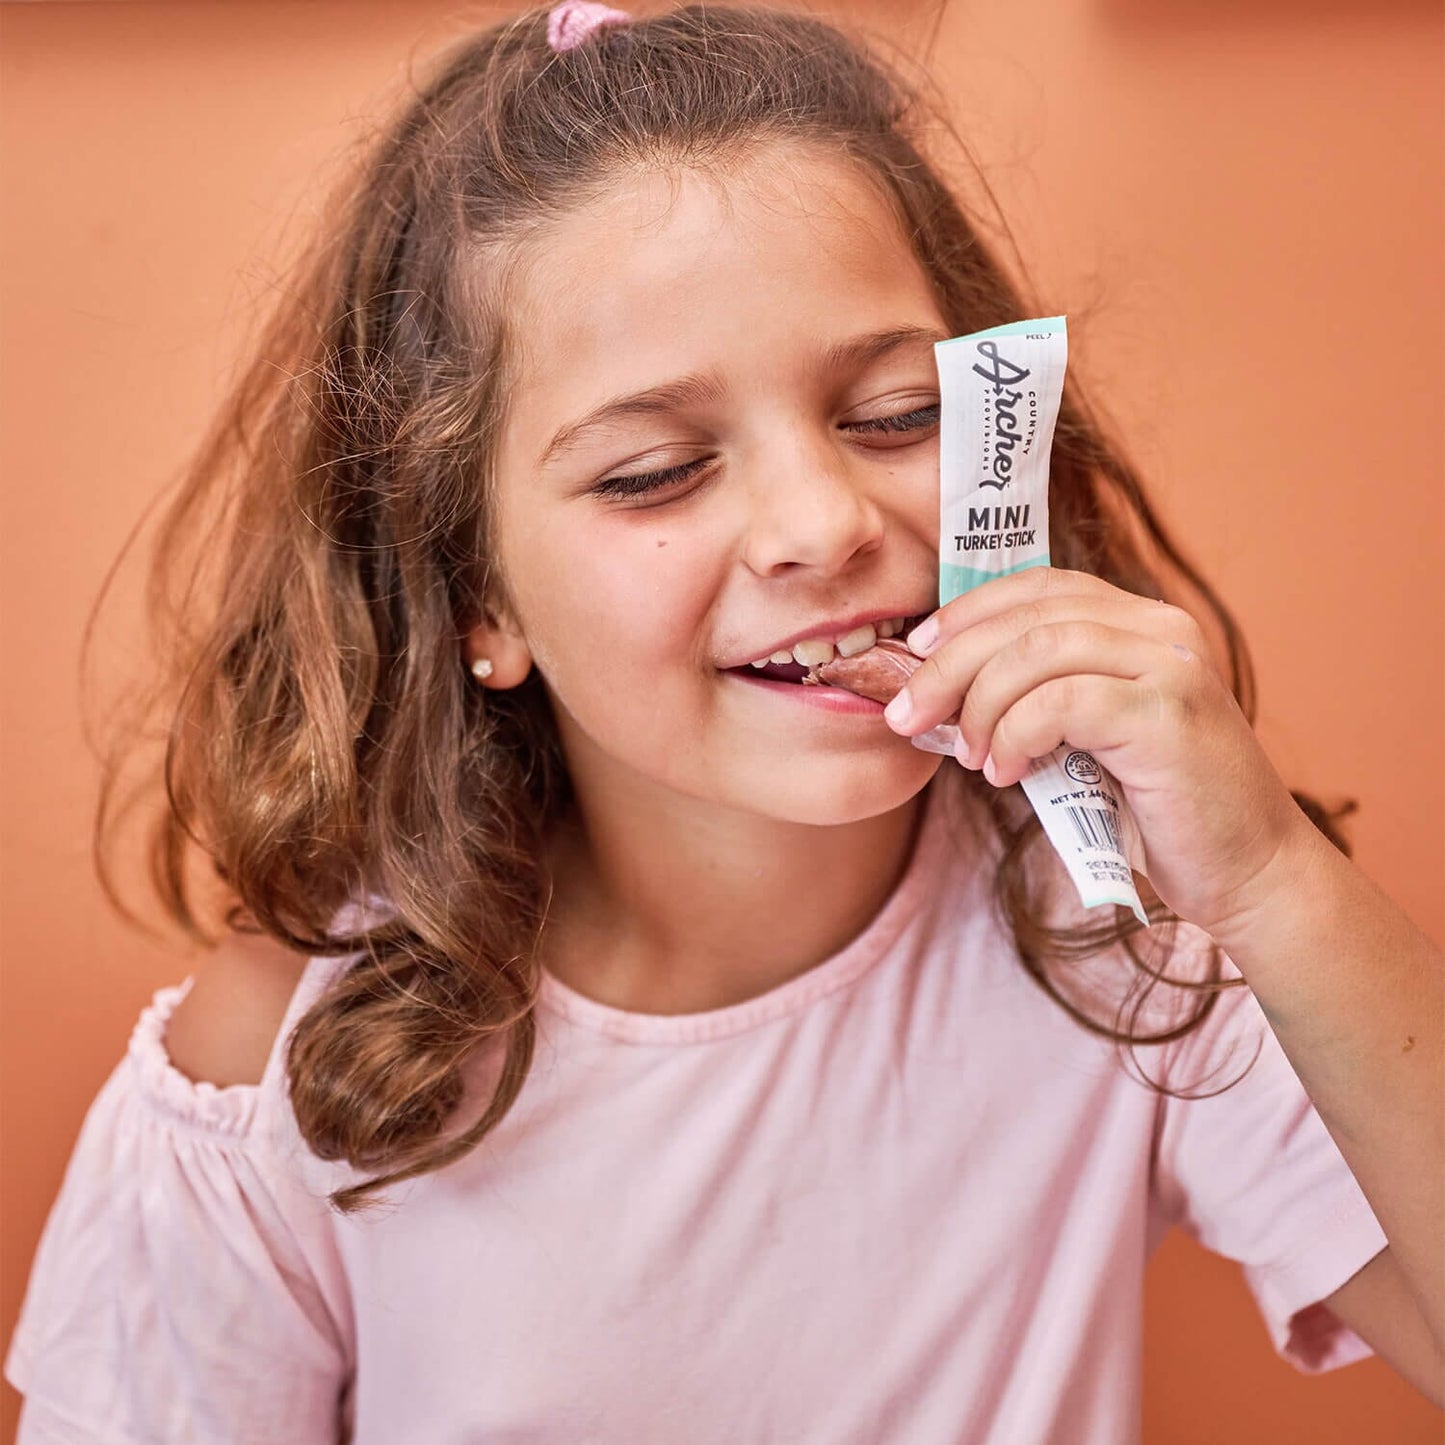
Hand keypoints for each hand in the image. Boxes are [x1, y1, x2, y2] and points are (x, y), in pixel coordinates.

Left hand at [885, 566, 1318, 938]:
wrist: (1248, 874)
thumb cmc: (1158, 812)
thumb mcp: (1087, 739)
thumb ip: (1038, 700)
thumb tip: (939, 693)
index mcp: (1142, 623)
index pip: (1039, 586)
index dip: (969, 612)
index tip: (918, 652)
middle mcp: (1162, 629)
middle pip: (1027, 616)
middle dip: (950, 662)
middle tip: (907, 712)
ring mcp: (1171, 667)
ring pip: (1037, 652)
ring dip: (980, 703)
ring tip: (967, 754)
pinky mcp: (1167, 715)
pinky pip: (1060, 703)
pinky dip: (1013, 735)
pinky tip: (1004, 773)